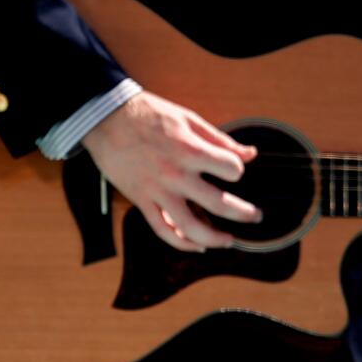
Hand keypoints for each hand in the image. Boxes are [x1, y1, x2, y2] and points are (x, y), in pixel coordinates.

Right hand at [82, 91, 260, 251]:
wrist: (107, 119)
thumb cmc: (149, 115)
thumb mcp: (188, 119)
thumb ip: (220, 140)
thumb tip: (249, 154)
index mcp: (189, 150)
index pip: (229, 169)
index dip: (237, 170)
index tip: (235, 171)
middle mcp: (175, 175)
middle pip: (217, 203)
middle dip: (243, 213)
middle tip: (255, 217)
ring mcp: (157, 191)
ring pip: (189, 227)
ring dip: (214, 238)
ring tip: (228, 241)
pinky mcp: (141, 201)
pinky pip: (161, 230)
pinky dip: (180, 242)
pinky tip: (196, 245)